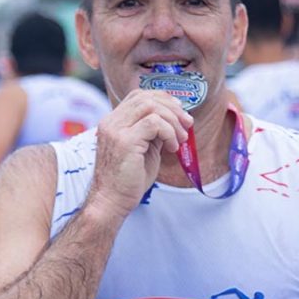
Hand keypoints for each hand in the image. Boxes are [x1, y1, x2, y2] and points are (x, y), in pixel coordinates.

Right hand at [87, 90, 192, 219]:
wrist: (111, 202)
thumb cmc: (127, 181)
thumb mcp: (144, 150)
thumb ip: (154, 133)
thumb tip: (173, 121)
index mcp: (113, 122)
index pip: (138, 96)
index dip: (162, 99)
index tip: (179, 112)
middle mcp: (111, 122)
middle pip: (145, 97)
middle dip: (172, 108)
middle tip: (187, 124)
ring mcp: (116, 130)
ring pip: (151, 106)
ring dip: (172, 120)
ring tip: (180, 139)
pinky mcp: (125, 141)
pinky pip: (154, 123)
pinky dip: (169, 132)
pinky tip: (172, 147)